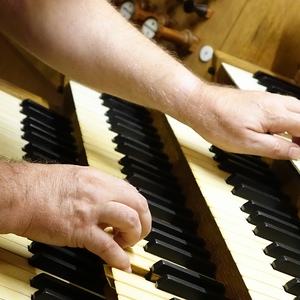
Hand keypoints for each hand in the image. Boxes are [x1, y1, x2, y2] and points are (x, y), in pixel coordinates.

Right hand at [4, 163, 150, 271]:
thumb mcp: (75, 177)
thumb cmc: (40, 185)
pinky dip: (119, 258)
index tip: (136, 216)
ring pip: (129, 221)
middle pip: (138, 204)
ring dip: (134, 236)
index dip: (137, 206)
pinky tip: (122, 264)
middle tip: (139, 232)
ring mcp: (91, 210)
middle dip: (144, 221)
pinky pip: (108, 246)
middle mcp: (99, 192)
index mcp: (97, 179)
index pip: (131, 191)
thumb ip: (94, 188)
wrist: (19, 193)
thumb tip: (105, 198)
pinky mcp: (80, 230)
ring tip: (125, 243)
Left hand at [188, 84, 299, 159]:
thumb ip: (275, 147)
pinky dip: (286, 118)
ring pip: (294, 108)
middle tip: (297, 148)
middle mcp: (274, 102)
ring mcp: (265, 98)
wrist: (199, 104)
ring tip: (290, 141)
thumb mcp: (247, 143)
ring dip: (297, 124)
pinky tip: (276, 128)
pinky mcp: (257, 98)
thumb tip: (296, 152)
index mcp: (275, 114)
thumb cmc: (217, 123)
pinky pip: (281, 106)